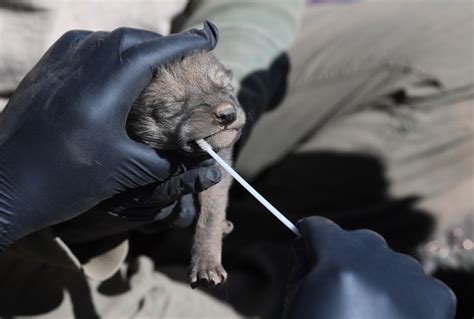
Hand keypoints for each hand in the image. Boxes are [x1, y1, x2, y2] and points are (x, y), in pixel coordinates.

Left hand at [0, 22, 218, 248]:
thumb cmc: (66, 180)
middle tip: (185, 59)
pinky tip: (119, 73)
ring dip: (137, 49)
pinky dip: (111, 54)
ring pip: (108, 41)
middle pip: (133, 40)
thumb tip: (201, 162)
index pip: (155, 51)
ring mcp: (60, 62)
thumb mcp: (127, 171)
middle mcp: (82, 62)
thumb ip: (168, 162)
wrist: (4, 186)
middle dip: (163, 46)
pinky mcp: (47, 70)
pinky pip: (87, 48)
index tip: (208, 38)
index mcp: (106, 85)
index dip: (185, 44)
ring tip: (156, 66)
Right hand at [285, 216, 455, 318]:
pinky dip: (404, 293)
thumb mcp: (298, 303)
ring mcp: (410, 279)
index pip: (320, 227)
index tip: (308, 243)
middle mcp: (376, 263)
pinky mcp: (437, 298)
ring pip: (388, 258)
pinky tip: (393, 318)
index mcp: (336, 264)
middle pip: (357, 239)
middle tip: (339, 286)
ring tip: (369, 309)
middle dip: (344, 255)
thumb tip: (306, 243)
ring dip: (376, 273)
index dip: (310, 236)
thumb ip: (302, 266)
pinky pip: (416, 279)